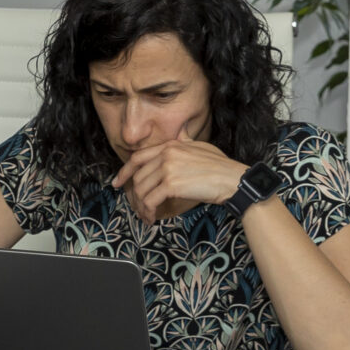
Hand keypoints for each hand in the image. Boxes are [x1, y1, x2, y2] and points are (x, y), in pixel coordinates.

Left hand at [109, 136, 248, 222]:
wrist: (232, 179)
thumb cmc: (220, 166)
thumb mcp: (201, 146)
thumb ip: (186, 140)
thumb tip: (181, 131)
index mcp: (170, 146)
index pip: (138, 158)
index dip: (124, 171)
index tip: (117, 182)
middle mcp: (166, 155)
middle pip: (138, 177)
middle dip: (133, 195)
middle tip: (135, 207)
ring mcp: (168, 169)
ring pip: (141, 190)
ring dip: (141, 206)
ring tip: (145, 215)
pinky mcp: (171, 185)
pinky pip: (150, 200)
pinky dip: (148, 211)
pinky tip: (151, 218)